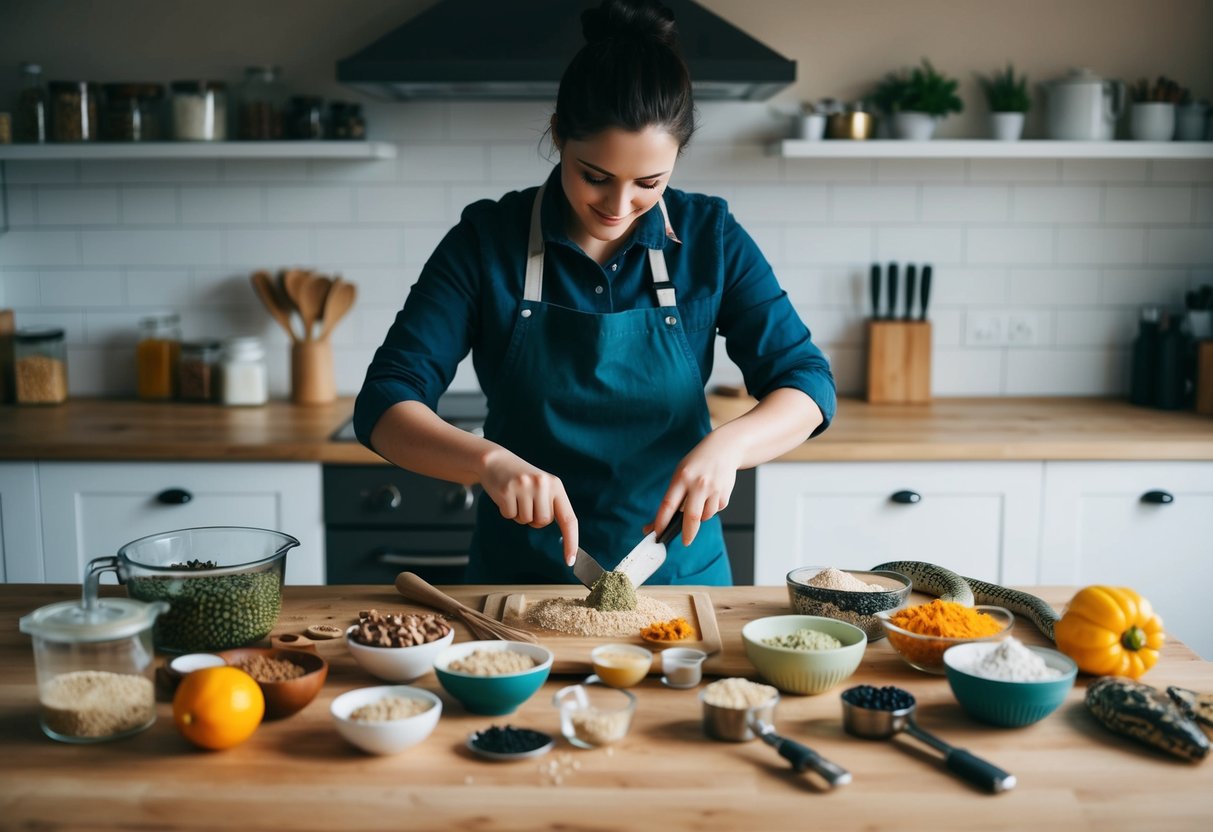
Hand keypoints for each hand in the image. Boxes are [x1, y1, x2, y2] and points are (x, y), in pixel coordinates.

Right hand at [480, 447, 578, 564]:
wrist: (496, 461)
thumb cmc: (523, 480)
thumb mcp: (543, 487)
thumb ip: (552, 506)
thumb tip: (565, 538)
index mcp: (556, 485)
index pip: (569, 519)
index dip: (571, 541)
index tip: (570, 561)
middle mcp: (543, 484)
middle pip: (543, 522)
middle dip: (533, 518)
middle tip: (526, 501)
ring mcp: (524, 486)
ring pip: (526, 520)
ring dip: (519, 514)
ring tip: (516, 496)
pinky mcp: (507, 490)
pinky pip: (510, 515)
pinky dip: (507, 511)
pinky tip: (505, 496)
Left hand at [646, 433, 740, 547]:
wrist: (724, 448)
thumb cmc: (698, 463)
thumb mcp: (681, 473)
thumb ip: (673, 497)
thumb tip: (660, 523)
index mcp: (682, 477)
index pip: (669, 504)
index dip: (661, 521)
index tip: (657, 533)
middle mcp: (698, 484)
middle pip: (691, 517)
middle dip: (687, 533)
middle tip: (685, 541)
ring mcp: (714, 489)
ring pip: (704, 516)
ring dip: (700, 517)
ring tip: (700, 500)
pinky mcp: (725, 494)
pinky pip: (715, 510)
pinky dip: (711, 508)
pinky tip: (711, 494)